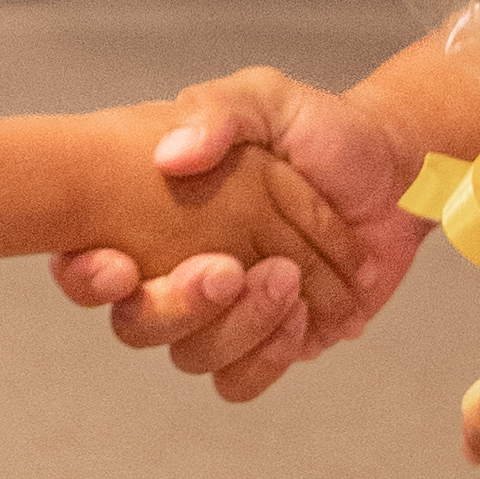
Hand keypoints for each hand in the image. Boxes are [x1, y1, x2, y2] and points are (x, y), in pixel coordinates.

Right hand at [71, 92, 371, 355]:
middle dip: (178, 306)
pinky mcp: (264, 344)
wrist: (394, 171)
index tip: (120, 266)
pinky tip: (305, 313)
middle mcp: (173, 273)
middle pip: (136, 325)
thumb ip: (218, 111)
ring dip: (237, 326)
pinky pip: (241, 380)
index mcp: (151, 216)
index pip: (85, 262)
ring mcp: (218, 316)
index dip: (87, 277)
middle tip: (228, 269)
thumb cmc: (319, 130)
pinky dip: (270, 353)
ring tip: (288, 277)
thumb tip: (172, 155)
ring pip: (191, 357)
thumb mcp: (266, 98)